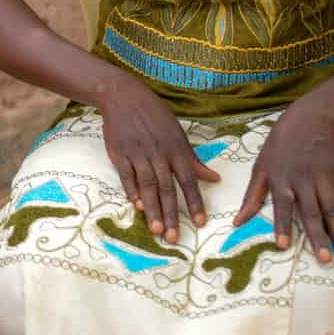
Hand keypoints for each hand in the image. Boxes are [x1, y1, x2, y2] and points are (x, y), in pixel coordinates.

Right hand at [99, 75, 219, 242]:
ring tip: (156, 229)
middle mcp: (158, 153)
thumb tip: (214, 178)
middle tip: (173, 237)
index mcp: (176, 149)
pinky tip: (136, 206)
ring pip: (147, 186)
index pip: (188, 180)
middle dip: (171, 214)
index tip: (200, 222)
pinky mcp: (119, 153)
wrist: (124, 96)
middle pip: (166, 188)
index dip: (194, 202)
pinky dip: (131, 191)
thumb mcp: (178, 134)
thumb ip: (193, 159)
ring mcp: (137, 154)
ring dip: (152, 209)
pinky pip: (126, 176)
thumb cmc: (154, 116)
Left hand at [235, 104, 333, 264]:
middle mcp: (304, 182)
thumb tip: (237, 222)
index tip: (283, 245)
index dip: (283, 224)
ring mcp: (325, 182)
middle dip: (319, 236)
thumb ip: (251, 197)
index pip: (282, 204)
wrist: (309, 121)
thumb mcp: (260, 167)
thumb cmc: (278, 147)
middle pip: (312, 212)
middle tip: (325, 260)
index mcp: (281, 179)